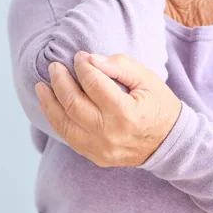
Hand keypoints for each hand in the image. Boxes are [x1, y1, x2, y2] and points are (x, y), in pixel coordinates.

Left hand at [35, 52, 181, 167]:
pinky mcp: (96, 157)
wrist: (170, 143)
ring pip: (65, 124)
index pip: (94, 84)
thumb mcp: (148, 79)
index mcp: (127, 113)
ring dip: (49, 102)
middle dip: (60, 81)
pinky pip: (69, 138)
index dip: (83, 67)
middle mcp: (110, 134)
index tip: (79, 56)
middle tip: (54, 66)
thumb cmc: (160, 106)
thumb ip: (119, 66)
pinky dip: (56, 120)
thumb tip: (89, 59)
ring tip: (42, 86)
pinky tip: (48, 105)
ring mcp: (101, 149)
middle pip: (74, 104)